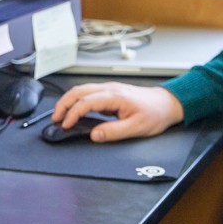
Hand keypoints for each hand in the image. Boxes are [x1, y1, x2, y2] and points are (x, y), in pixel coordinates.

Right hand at [51, 81, 184, 142]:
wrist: (167, 103)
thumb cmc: (155, 114)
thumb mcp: (137, 128)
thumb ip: (114, 132)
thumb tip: (95, 135)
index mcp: (115, 96)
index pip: (86, 102)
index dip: (73, 113)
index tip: (66, 125)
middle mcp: (110, 89)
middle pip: (79, 91)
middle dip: (64, 103)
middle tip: (55, 118)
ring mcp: (110, 88)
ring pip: (82, 89)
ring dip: (69, 100)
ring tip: (61, 115)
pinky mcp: (111, 92)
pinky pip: (88, 92)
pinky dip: (77, 100)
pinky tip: (74, 109)